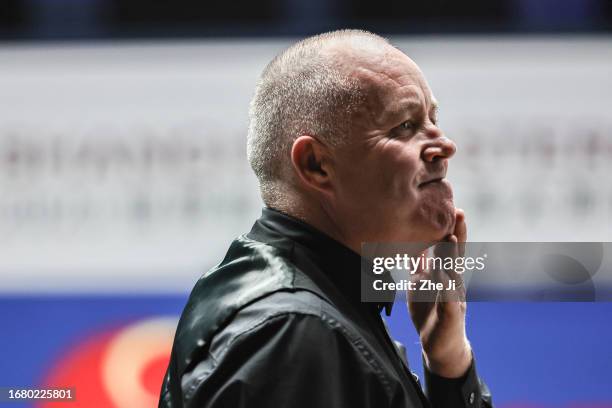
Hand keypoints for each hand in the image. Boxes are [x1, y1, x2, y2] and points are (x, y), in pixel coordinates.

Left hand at [407, 208, 471, 377]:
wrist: (439, 344)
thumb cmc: (430, 310)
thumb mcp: (422, 282)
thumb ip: (420, 263)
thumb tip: (412, 242)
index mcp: (445, 273)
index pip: (448, 247)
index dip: (451, 228)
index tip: (452, 206)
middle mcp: (453, 282)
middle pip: (456, 255)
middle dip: (458, 234)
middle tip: (459, 212)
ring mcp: (454, 298)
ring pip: (453, 275)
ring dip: (452, 257)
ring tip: (450, 239)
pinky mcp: (451, 316)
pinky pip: (448, 303)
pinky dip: (447, 291)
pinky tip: (444, 281)